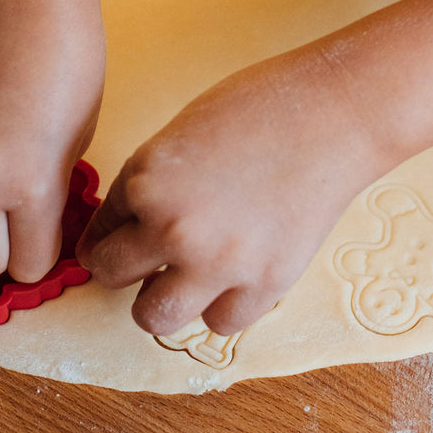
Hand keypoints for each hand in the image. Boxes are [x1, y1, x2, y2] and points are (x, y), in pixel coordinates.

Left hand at [78, 47, 387, 335]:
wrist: (334, 115)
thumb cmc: (259, 109)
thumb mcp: (180, 135)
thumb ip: (149, 185)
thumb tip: (127, 229)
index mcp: (144, 181)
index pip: (98, 230)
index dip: (109, 235)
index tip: (124, 238)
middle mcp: (171, 227)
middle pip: (111, 276)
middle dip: (125, 268)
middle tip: (148, 261)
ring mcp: (216, 262)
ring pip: (154, 317)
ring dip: (161, 301)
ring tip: (182, 281)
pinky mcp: (262, 284)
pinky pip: (219, 323)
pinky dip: (221, 306)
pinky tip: (232, 280)